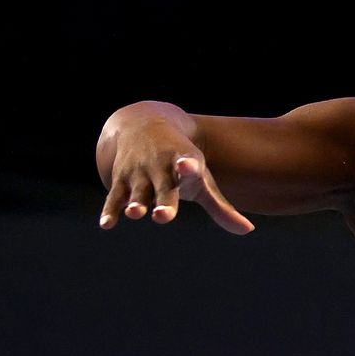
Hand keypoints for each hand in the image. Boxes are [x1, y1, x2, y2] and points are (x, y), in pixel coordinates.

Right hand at [99, 118, 254, 234]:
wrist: (143, 125)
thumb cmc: (182, 161)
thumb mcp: (201, 179)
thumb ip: (221, 207)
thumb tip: (248, 230)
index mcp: (185, 163)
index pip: (188, 164)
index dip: (188, 166)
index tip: (187, 165)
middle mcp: (160, 167)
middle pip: (162, 188)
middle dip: (162, 201)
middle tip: (162, 216)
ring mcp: (139, 173)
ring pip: (136, 192)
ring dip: (135, 204)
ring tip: (134, 214)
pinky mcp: (120, 178)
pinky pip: (114, 197)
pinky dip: (110, 210)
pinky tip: (106, 225)